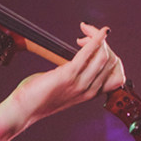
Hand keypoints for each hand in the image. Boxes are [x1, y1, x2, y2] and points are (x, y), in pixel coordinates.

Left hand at [8, 23, 124, 127]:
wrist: (25, 108)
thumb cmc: (40, 96)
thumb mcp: (64, 87)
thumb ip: (75, 76)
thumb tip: (79, 59)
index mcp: (91, 93)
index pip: (115, 71)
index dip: (109, 53)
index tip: (94, 42)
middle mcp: (90, 90)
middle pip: (111, 62)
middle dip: (103, 42)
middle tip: (85, 34)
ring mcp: (80, 84)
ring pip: (103, 57)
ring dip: (96, 38)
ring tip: (85, 32)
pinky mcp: (68, 76)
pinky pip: (87, 54)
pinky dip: (94, 40)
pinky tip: (93, 32)